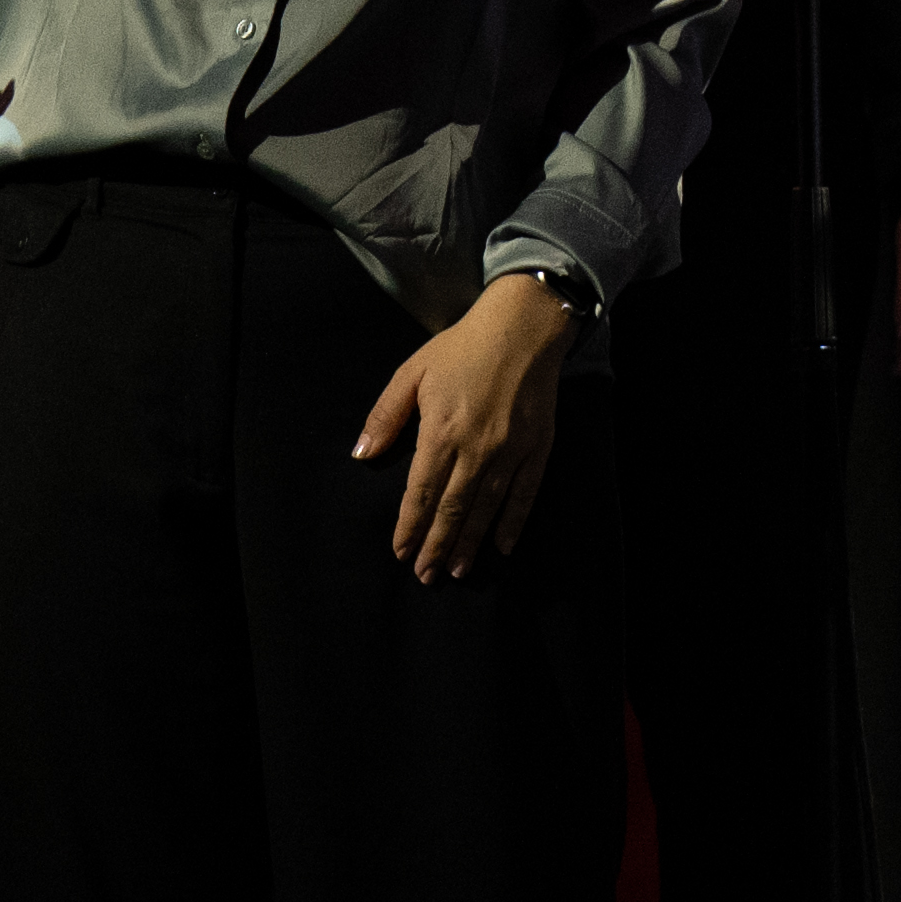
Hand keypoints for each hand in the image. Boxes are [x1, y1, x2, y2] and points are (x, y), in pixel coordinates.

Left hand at [355, 272, 583, 579]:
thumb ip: (386, 416)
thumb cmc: (462, 347)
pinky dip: (513, 523)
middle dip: (436, 546)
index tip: (400, 553)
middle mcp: (477, 448)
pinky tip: (502, 545)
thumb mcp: (413, 372)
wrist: (524, 325)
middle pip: (453, 509)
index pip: (420, 493)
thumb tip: (362, 455)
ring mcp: (511, 450)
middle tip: (426, 576)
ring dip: (469, 542)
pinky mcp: (538, 447)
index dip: (409, 526)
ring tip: (456, 570)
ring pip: (487, 508)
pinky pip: (525, 494)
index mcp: (441, 431)